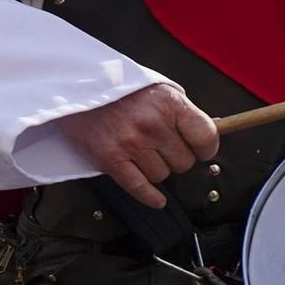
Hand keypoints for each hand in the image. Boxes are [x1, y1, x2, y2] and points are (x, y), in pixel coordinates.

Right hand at [58, 83, 218, 208]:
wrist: (79, 86)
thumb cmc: (121, 89)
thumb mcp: (158, 89)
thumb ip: (181, 113)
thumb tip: (205, 138)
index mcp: (169, 103)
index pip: (206, 137)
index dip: (205, 148)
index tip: (201, 150)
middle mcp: (152, 124)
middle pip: (184, 162)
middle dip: (176, 158)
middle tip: (163, 148)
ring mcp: (131, 143)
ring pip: (162, 176)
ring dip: (156, 169)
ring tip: (143, 153)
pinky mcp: (111, 159)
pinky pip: (140, 188)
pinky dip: (150, 197)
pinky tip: (157, 198)